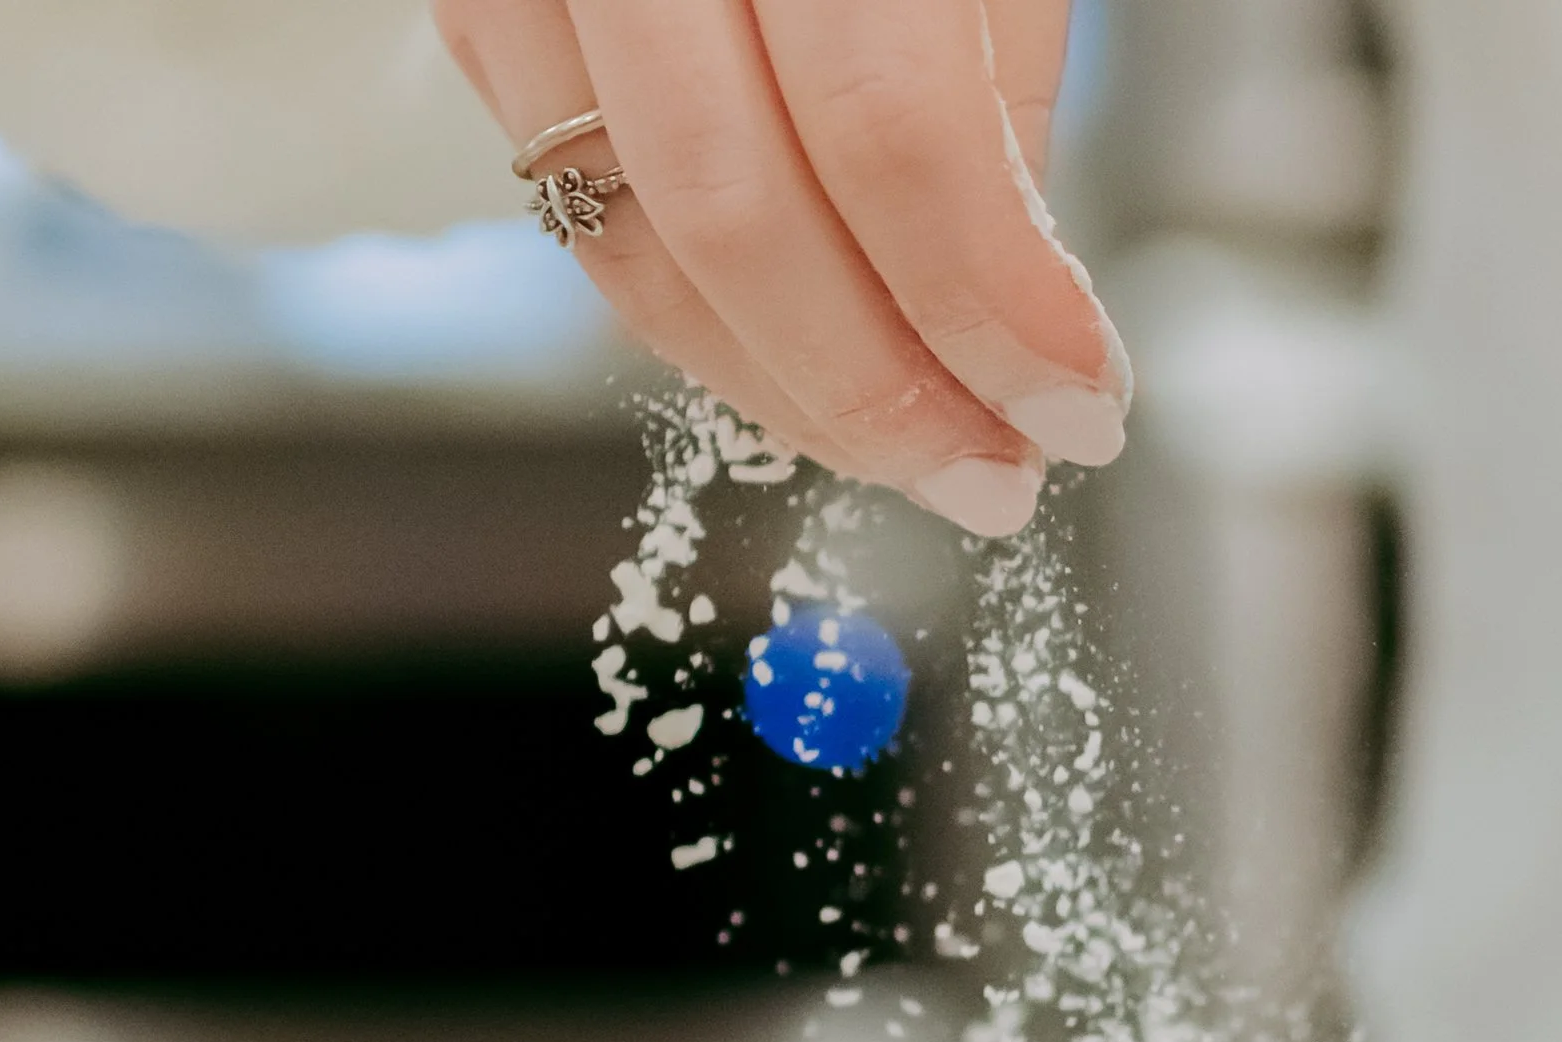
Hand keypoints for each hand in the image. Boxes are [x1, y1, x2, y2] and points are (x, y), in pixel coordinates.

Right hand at [432, 0, 1126, 532]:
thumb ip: (997, 92)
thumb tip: (1020, 317)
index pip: (888, 136)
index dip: (987, 307)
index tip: (1078, 407)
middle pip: (740, 216)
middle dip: (885, 390)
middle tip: (998, 474)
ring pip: (640, 249)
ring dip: (793, 391)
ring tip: (926, 447)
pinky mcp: (482, 6)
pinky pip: (588, 218)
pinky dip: (708, 324)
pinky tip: (813, 365)